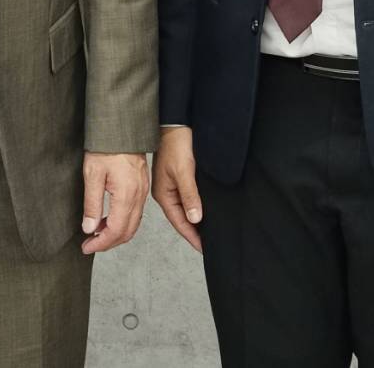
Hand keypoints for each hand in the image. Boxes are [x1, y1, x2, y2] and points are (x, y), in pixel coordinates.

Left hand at [80, 151, 148, 253]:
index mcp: (127, 194)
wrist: (122, 127)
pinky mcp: (142, 186)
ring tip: (96, 234)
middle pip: (128, 231)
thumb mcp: (92, 174)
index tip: (87, 247)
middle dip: (109, 242)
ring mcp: (143, 191)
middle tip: (90, 245)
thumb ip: (92, 204)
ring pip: (133, 223)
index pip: (116, 230)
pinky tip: (108, 219)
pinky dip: (123, 222)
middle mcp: (139, 195)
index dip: (101, 243)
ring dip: (116, 233)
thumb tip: (90, 228)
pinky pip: (136, 212)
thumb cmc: (106, 146)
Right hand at [151, 126, 202, 251]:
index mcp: (163, 194)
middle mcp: (166, 193)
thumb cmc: (176, 145)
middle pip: (181, 218)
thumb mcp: (184, 172)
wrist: (176, 124)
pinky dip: (195, 208)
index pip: (179, 222)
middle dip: (194, 232)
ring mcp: (172, 186)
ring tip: (208, 233)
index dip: (192, 236)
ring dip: (195, 221)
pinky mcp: (179, 178)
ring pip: (184, 209)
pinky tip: (203, 212)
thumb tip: (195, 219)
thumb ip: (190, 195)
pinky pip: (187, 199)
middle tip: (209, 245)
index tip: (204, 248)